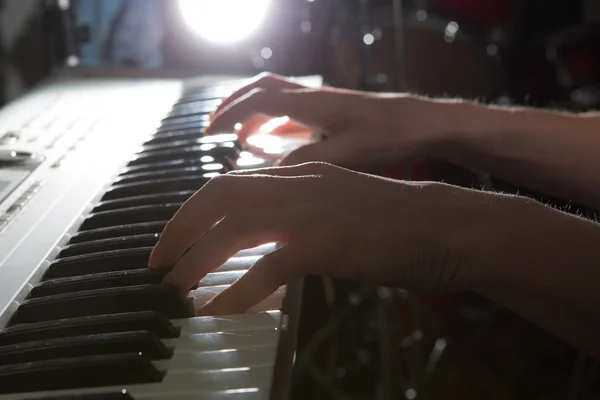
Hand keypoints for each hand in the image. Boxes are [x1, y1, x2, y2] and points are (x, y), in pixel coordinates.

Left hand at [148, 162, 481, 314]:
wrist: (444, 225)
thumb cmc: (396, 220)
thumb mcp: (339, 204)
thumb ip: (301, 213)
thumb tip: (268, 240)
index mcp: (301, 173)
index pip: (229, 183)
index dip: (193, 211)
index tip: (175, 238)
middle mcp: (299, 184)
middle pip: (217, 196)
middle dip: (178, 230)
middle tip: (158, 263)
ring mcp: (310, 211)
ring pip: (231, 229)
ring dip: (194, 260)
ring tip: (175, 289)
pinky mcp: (325, 243)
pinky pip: (265, 268)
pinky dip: (235, 291)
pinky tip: (218, 309)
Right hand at [208, 73, 444, 167]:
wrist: (424, 124)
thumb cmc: (391, 136)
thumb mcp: (348, 153)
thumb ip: (307, 161)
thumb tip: (270, 174)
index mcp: (312, 103)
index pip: (258, 99)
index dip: (230, 113)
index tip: (210, 132)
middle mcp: (313, 98)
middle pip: (262, 88)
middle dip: (234, 104)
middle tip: (215, 127)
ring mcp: (323, 105)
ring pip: (277, 98)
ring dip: (254, 113)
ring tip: (238, 137)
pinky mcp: (334, 114)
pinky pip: (294, 111)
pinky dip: (275, 123)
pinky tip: (276, 141)